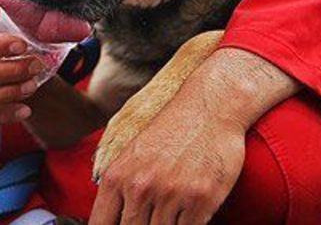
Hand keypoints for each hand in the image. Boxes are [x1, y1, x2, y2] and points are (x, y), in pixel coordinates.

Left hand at [89, 49, 299, 223]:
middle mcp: (140, 188)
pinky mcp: (200, 201)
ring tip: (173, 211)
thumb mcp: (133, 154)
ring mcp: (170, 196)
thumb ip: (119, 187)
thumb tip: (111, 218)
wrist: (209, 107)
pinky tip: (189, 215)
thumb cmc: (173, 129)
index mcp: (117, 177)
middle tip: (153, 216)